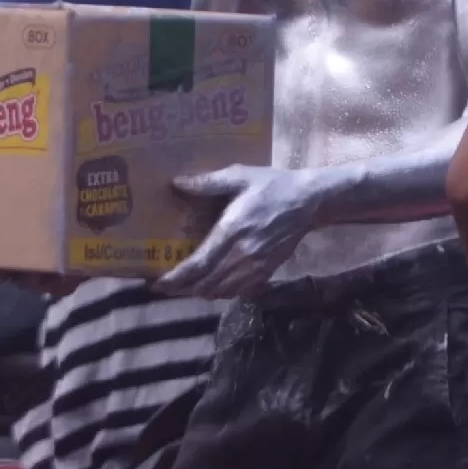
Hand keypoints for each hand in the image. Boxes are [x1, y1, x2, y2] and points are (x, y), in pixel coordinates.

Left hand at [161, 165, 322, 299]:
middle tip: (165, 286)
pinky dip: (222, 292)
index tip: (158, 283)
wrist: (308, 201)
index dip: (176, 278)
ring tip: (186, 286)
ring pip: (221, 291)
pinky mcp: (267, 272)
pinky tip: (213, 284)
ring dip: (201, 291)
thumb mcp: (240, 176)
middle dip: (183, 288)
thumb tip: (177, 183)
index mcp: (231, 231)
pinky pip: (239, 292)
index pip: (198, 265)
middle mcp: (242, 254)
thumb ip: (208, 182)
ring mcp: (256, 266)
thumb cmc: (271, 185)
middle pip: (206, 284)